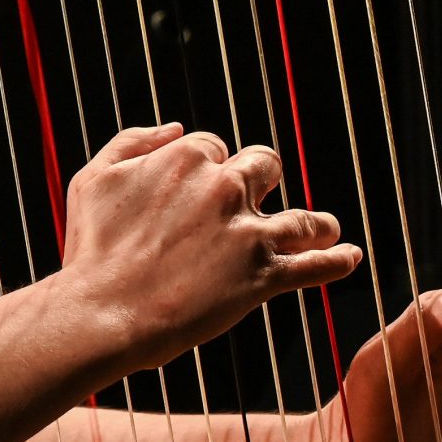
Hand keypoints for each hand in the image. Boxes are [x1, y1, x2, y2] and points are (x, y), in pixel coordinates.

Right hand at [59, 123, 359, 372]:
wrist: (102, 314)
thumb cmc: (91, 250)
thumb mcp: (93, 178)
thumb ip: (132, 141)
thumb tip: (176, 127)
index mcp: (186, 159)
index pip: (214, 148)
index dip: (208, 169)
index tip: (203, 192)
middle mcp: (224, 187)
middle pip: (265, 167)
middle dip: (262, 181)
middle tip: (256, 206)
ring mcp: (248, 233)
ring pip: (303, 217)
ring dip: (316, 223)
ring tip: (324, 230)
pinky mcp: (261, 277)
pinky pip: (314, 266)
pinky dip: (337, 260)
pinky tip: (350, 257)